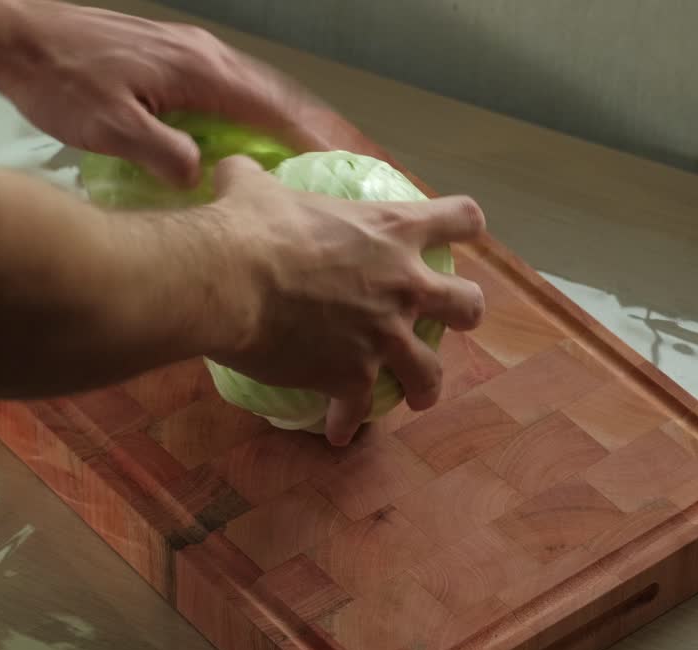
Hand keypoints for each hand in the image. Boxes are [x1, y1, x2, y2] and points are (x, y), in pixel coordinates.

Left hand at [0, 1, 343, 186]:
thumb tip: (202, 179)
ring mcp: (189, 51)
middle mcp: (205, 55)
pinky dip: (257, 112)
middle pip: (278, 94)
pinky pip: (231, 87)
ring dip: (289, 122)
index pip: (275, 108)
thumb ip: (164, 156)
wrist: (16, 37)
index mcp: (200, 71)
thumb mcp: (111, 129)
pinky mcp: (171, 55)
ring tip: (316, 158)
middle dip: (316, 130)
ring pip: (256, 89)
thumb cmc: (60, 81)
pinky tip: (256, 137)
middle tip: (348, 166)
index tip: (346, 166)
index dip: (314, 140)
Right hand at [207, 157, 487, 445]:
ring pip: (431, 371)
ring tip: (415, 396)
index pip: (460, 220)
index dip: (464, 227)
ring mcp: (384, 337)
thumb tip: (230, 171)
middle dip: (463, 315)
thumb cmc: (246, 228)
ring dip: (425, 385)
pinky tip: (338, 431)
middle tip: (445, 322)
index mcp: (392, 231)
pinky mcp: (354, 378)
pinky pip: (361, 411)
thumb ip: (254, 178)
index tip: (460, 237)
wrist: (228, 283)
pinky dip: (349, 422)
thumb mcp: (252, 187)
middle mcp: (403, 286)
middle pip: (469, 305)